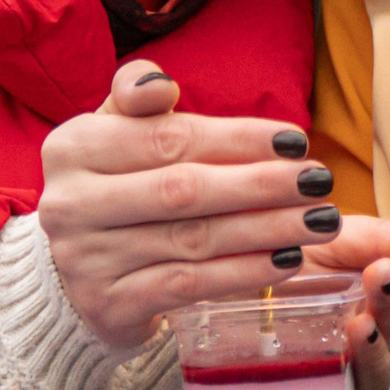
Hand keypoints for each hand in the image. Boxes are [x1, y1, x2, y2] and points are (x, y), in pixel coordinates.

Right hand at [37, 60, 346, 347]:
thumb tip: (161, 84)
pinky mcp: (110, 305)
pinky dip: (243, 272)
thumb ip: (138, 93)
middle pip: (183, 190)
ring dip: (267, 229)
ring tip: (319, 221)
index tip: (296, 141)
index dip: (237, 138)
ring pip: (192, 239)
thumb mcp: (115, 130)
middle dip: (260, 184)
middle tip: (319, 181)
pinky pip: (188, 285)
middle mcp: (70, 203)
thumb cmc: (114, 184)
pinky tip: (288, 260)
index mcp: (72, 147)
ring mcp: (85, 259)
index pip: (167, 137)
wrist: (73, 273)